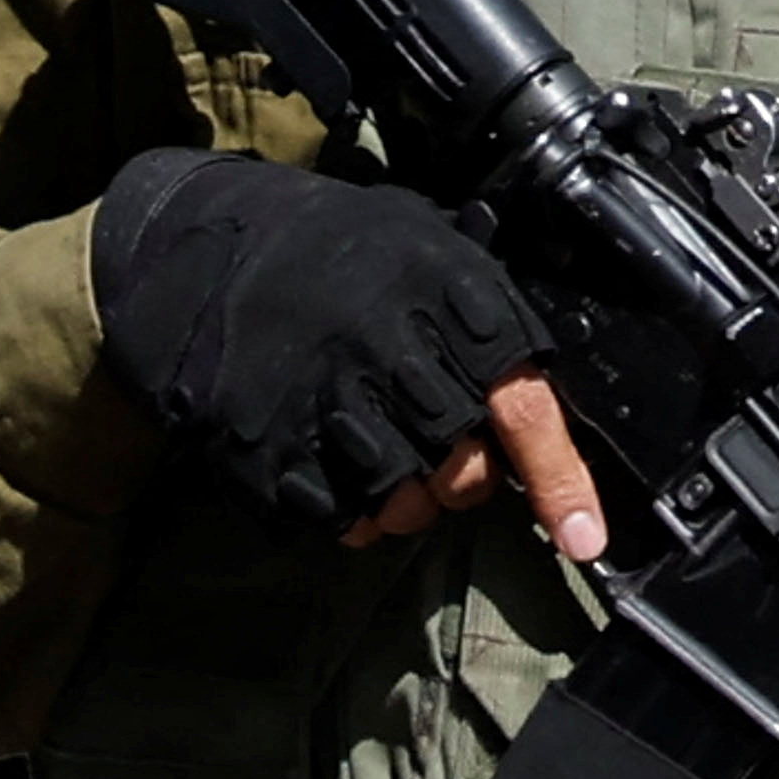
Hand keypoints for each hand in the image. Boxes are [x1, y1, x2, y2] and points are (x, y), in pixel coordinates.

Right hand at [91, 148, 574, 539]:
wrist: (194, 244)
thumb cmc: (332, 245)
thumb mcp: (426, 241)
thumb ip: (486, 315)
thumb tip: (544, 396)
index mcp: (442, 294)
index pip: (522, 406)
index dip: (558, 478)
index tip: (583, 538)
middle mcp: (385, 349)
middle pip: (465, 471)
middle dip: (468, 479)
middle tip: (444, 445)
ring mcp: (318, 399)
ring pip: (404, 504)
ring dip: (408, 500)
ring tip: (384, 450)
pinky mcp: (261, 443)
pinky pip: (336, 516)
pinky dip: (349, 510)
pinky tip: (334, 464)